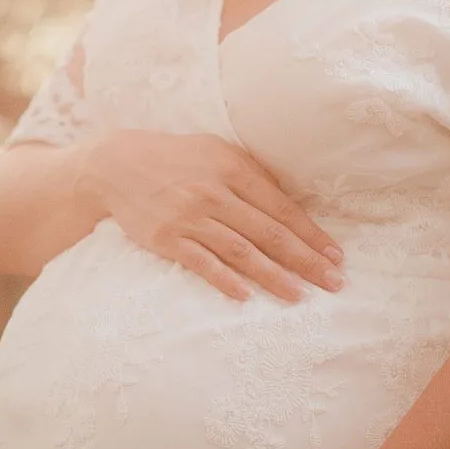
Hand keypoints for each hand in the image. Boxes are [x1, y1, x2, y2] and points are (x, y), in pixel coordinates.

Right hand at [78, 131, 343, 302]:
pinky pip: (201, 263)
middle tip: (333, 283)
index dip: (311, 234)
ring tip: (299, 295)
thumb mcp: (216, 151)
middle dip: (306, 260)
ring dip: (274, 276)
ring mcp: (189, 218)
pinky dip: (224, 280)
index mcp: (233, 169)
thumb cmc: (174, 157)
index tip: (335, 256)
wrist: (114, 165)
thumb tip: (288, 203)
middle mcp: (214, 193)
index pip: (282, 208)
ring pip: (241, 252)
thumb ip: (251, 174)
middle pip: (269, 234)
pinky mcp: (166, 239)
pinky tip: (245, 296)